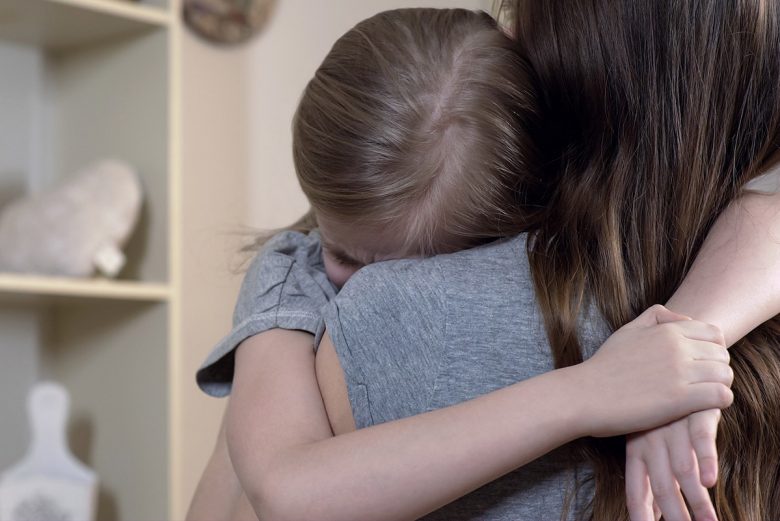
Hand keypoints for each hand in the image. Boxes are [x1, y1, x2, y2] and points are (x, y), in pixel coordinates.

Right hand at [577, 305, 731, 437]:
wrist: (585, 395)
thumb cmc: (604, 366)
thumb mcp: (627, 330)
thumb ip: (655, 316)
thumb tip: (682, 317)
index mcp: (667, 330)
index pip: (714, 333)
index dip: (712, 350)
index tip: (700, 364)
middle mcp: (677, 347)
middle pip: (722, 354)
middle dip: (717, 369)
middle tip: (702, 384)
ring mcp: (680, 372)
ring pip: (725, 375)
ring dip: (720, 386)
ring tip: (703, 397)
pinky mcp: (681, 399)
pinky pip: (722, 396)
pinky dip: (719, 402)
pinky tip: (702, 409)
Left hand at [626, 409, 721, 520]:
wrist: (669, 362)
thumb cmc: (656, 407)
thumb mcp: (644, 437)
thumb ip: (648, 475)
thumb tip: (653, 513)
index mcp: (636, 448)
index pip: (636, 487)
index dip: (640, 512)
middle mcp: (653, 440)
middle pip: (662, 486)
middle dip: (676, 516)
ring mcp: (673, 427)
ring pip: (684, 469)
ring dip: (697, 500)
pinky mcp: (696, 412)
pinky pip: (700, 439)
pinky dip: (706, 460)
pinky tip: (710, 480)